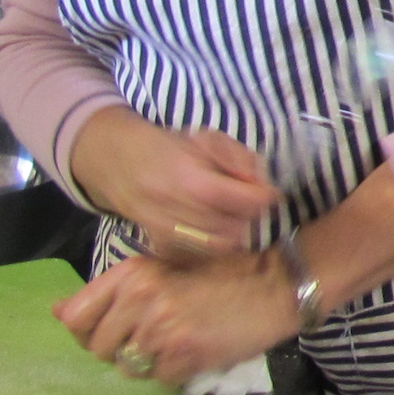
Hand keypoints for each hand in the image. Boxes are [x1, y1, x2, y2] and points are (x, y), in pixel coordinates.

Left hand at [54, 249, 301, 384]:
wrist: (277, 285)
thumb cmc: (223, 275)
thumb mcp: (164, 270)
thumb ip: (112, 291)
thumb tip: (57, 311)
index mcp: (133, 273)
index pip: (76, 317)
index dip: (87, 332)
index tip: (111, 330)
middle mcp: (141, 298)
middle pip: (99, 348)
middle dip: (121, 349)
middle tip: (155, 336)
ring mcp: (161, 328)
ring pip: (128, 367)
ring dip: (149, 361)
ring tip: (178, 340)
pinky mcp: (183, 354)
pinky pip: (158, 378)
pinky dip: (175, 371)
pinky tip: (196, 349)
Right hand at [65, 109, 278, 259]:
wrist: (119, 164)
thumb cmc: (170, 148)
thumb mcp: (208, 139)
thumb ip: (240, 159)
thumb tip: (263, 184)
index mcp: (188, 178)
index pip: (238, 200)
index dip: (263, 198)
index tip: (274, 194)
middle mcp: (174, 209)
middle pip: (232, 227)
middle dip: (251, 217)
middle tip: (255, 205)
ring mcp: (164, 232)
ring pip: (218, 246)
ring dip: (237, 233)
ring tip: (239, 215)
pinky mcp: (160, 245)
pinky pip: (199, 255)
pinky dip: (216, 245)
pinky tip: (220, 229)